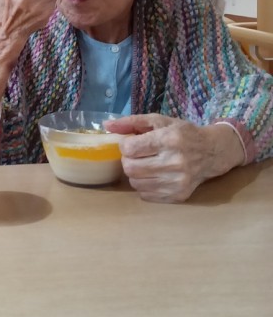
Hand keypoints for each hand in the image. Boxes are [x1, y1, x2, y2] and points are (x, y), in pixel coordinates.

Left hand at [104, 114, 245, 202]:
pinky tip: (153, 175)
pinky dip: (144, 185)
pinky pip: (146, 195)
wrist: (212, 152)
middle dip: (127, 160)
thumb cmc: (183, 133)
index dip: (125, 145)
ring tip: (144, 164)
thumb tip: (106, 126)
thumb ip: (131, 122)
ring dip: (134, 173)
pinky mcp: (179, 196)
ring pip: (136, 183)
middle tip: (135, 155)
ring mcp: (177, 182)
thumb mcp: (159, 120)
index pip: (130, 148)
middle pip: (130, 168)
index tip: (131, 142)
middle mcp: (175, 162)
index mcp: (169, 139)